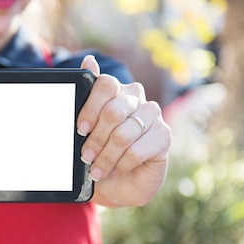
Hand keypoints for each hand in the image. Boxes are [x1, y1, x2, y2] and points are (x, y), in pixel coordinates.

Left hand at [78, 55, 171, 206]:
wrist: (117, 183)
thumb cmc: (99, 152)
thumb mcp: (85, 129)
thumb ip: (84, 96)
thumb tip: (88, 60)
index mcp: (116, 90)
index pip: (105, 85)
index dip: (90, 109)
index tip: (80, 130)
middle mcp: (136, 98)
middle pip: (113, 111)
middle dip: (96, 139)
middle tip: (85, 156)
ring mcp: (153, 115)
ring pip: (124, 134)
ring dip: (106, 156)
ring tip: (97, 169)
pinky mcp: (164, 136)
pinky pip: (138, 150)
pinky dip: (123, 163)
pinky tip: (117, 168)